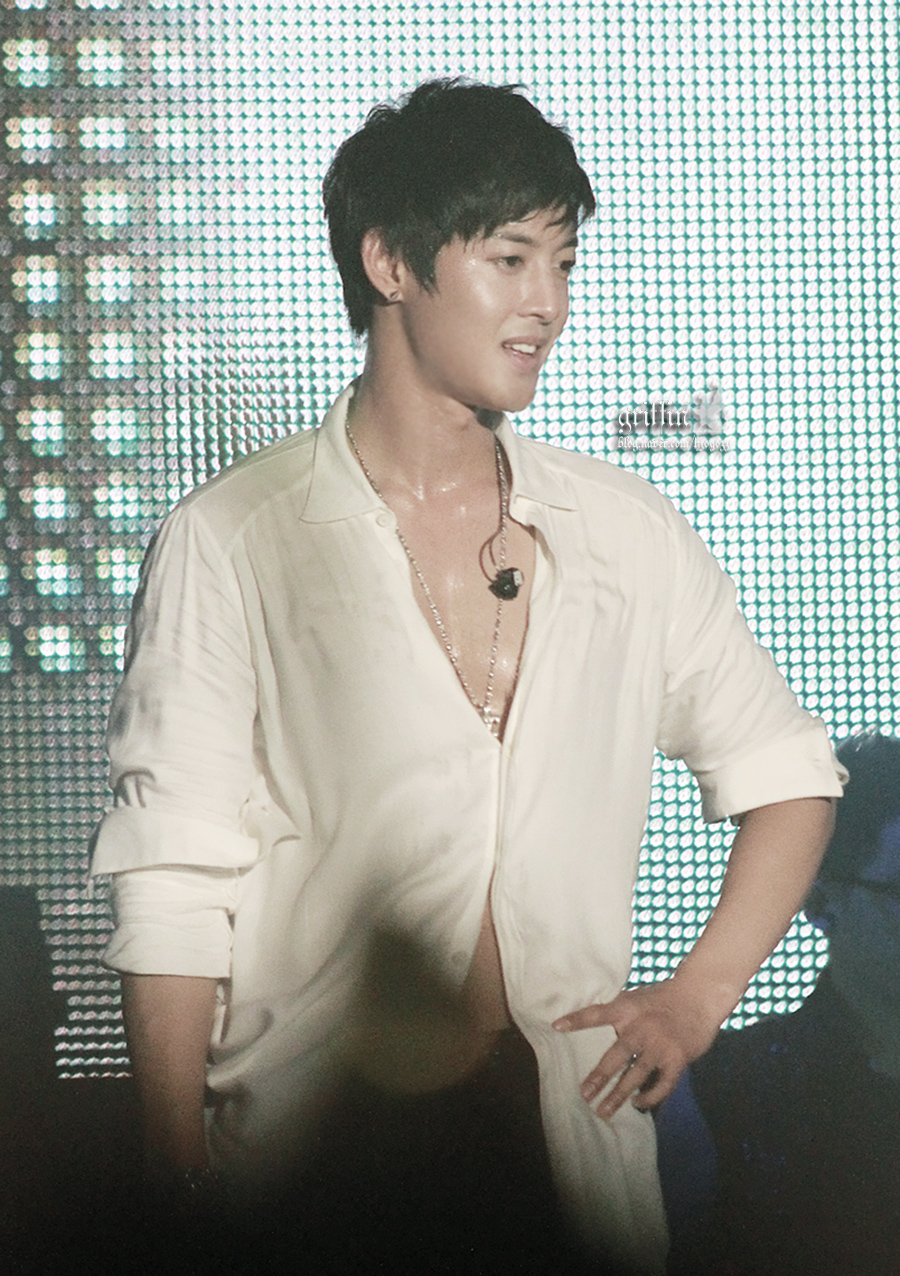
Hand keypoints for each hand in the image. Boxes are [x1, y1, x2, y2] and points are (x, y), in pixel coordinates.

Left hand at [552, 975, 725, 1119]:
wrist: (699, 996)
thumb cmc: (664, 998)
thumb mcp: (637, 997)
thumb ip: (619, 1011)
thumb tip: (594, 1019)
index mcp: (628, 1008)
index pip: (597, 1013)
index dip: (577, 1019)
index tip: (556, 1027)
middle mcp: (642, 1027)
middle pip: (616, 1054)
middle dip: (599, 1076)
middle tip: (584, 1094)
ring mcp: (660, 1044)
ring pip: (636, 1074)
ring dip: (619, 1095)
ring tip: (603, 1110)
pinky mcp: (677, 1059)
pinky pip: (662, 1084)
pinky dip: (649, 1097)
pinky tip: (637, 1103)